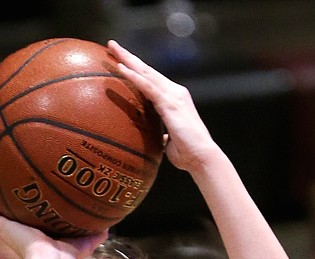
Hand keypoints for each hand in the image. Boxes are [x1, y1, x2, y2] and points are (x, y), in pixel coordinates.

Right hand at [0, 178, 107, 258]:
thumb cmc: (66, 258)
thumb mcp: (84, 242)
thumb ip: (95, 233)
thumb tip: (111, 226)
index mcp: (37, 233)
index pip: (30, 215)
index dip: (29, 203)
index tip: (26, 189)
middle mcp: (20, 229)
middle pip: (10, 209)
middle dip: (5, 194)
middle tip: (0, 177)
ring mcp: (8, 227)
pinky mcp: (0, 226)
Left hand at [107, 41, 214, 172]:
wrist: (202, 158)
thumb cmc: (188, 155)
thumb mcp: (170, 143)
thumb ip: (162, 137)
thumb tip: (157, 140)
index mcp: (174, 99)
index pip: (151, 80)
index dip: (136, 69)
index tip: (120, 60)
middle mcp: (174, 92)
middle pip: (147, 70)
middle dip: (129, 56)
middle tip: (111, 45)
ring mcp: (173, 95)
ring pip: (146, 73)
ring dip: (127, 59)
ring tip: (111, 48)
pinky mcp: (170, 103)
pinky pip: (147, 86)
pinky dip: (134, 76)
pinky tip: (120, 68)